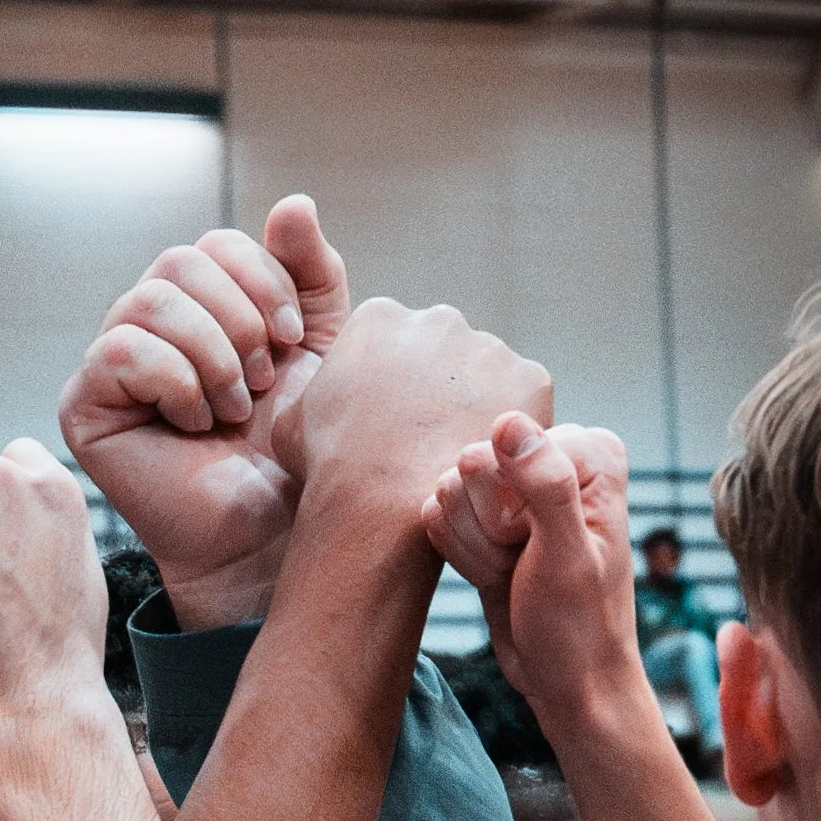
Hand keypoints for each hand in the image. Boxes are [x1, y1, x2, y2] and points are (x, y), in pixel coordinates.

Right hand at [59, 196, 350, 628]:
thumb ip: (310, 278)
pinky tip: (196, 425)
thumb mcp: (322, 352)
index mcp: (202, 305)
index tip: (293, 343)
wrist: (273, 533)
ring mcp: (112, 363)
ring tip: (233, 409)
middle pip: (179, 261)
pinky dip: (174, 383)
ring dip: (210, 356)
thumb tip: (292, 203)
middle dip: (237, 319)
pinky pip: (118, 352)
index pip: (217, 244)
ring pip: (149, 301)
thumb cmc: (295, 452)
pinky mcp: (84, 405)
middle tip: (262, 381)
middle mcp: (150, 325)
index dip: (262, 282)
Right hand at [280, 301, 552, 536]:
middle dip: (440, 386)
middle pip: (446, 349)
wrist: (380, 504)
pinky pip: (526, 401)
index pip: (396, 339)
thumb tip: (310, 387)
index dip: (395, 382)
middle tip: (427, 439)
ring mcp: (488, 346)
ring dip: (478, 404)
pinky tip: (482, 457)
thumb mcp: (291, 421)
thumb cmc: (331, 469)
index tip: (392, 418)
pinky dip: (512, 427)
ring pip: (489, 374)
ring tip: (454, 454)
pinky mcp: (530, 378)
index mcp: (380, 316)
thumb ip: (308, 391)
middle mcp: (437, 318)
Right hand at [422, 415, 643, 733]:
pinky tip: (496, 575)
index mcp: (588, 453)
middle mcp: (551, 459)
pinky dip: (460, 555)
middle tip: (525, 561)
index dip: (510, 507)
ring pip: (447, 491)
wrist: (568, 679)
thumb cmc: (580, 626)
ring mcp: (514, 487)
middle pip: (470, 465)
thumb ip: (546, 484)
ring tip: (513, 571)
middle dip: (488, 527)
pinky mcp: (484, 515)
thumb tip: (508, 423)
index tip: (538, 547)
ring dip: (474, 546)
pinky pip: (435, 514)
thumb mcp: (568, 557)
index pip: (504, 448)